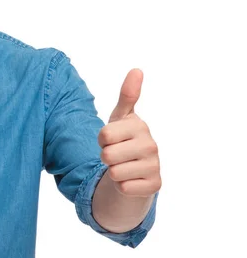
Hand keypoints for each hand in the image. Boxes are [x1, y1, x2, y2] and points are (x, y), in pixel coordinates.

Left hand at [97, 69, 161, 196]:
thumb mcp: (121, 118)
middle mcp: (151, 145)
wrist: (136, 170)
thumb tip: (136, 70)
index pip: (104, 135)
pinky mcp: (155, 186)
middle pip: (107, 155)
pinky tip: (131, 179)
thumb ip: (127, 95)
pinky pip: (124, 188)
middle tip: (117, 155)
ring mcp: (154, 166)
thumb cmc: (124, 140)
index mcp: (140, 126)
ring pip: (114, 173)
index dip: (102, 140)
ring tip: (124, 166)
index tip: (111, 139)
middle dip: (106, 157)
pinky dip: (122, 186)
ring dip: (113, 172)